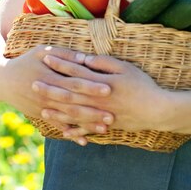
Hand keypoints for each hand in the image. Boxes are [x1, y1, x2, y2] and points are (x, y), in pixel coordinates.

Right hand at [0, 46, 114, 143]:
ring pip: (68, 118)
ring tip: (105, 128)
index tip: (109, 89)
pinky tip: (85, 141)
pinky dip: (71, 134)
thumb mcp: (42, 51)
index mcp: (49, 76)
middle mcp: (46, 94)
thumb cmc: (26, 61)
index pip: (73, 82)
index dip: (91, 86)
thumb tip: (86, 57)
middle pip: (73, 103)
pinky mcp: (41, 116)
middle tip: (112, 114)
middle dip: (93, 110)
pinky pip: (58, 126)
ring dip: (86, 124)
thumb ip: (64, 55)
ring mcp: (43, 107)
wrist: (3, 80)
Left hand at [38, 51, 170, 141]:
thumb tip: (84, 59)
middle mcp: (96, 99)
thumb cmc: (142, 85)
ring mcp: (100, 114)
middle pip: (68, 93)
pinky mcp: (106, 125)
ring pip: (74, 114)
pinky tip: (63, 132)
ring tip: (42, 108)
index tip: (46, 57)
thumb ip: (103, 63)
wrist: (157, 110)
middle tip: (33, 84)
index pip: (75, 71)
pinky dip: (74, 131)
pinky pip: (86, 129)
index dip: (60, 64)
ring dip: (57, 111)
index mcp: (100, 82)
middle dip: (50, 88)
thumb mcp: (124, 68)